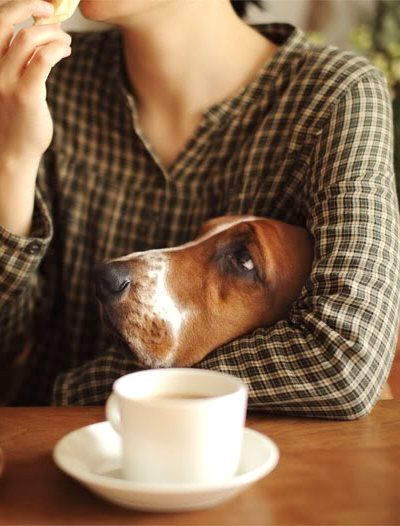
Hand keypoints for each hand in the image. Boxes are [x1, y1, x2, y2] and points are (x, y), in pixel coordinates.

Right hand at [0, 0, 71, 166]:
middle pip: (5, 18)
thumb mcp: (10, 84)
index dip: (17, 5)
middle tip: (51, 10)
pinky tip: (65, 52)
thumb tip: (42, 34)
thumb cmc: (15, 118)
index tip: (39, 7)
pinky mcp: (26, 95)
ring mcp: (6, 80)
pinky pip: (42, 60)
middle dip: (31, 5)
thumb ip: (18, 60)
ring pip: (28, 37)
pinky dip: (57, 49)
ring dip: (52, 32)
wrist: (11, 152)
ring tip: (65, 41)